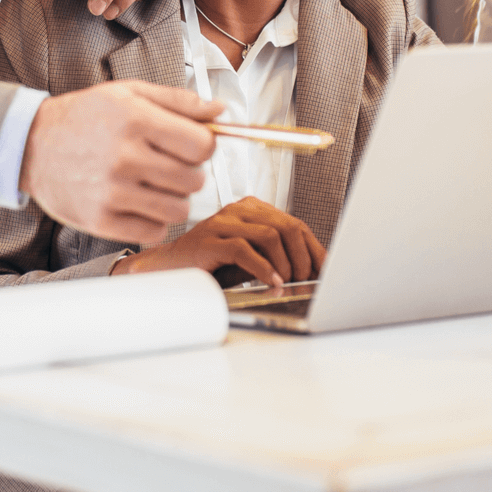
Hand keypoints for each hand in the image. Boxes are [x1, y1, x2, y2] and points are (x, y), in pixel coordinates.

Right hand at [20, 81, 219, 244]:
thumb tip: (220, 111)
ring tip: (154, 184)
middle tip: (168, 164)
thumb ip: (178, 101)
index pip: (202, 145)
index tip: (192, 145)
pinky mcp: (101, 220)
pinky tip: (139, 202)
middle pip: (194, 180)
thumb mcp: (129, 94)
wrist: (31, 145)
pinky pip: (154, 232)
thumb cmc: (82, 117)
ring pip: (179, 209)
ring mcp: (112, 192)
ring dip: (174, 198)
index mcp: (135, 120)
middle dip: (189, 172)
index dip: (204, 145)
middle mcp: (125, 157)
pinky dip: (154, 220)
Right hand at [113, 196, 325, 286]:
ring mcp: (222, 223)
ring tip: (289, 281)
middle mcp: (238, 210)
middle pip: (286, 226)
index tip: (324, 269)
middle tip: (307, 279)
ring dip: (286, 263)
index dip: (313, 248)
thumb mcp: (248, 258)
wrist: (167, 270)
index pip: (294, 223)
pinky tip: (272, 282)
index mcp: (251, 209)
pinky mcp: (209, 240)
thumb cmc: (209, 265)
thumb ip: (274, 255)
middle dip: (303, 256)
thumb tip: (310, 269)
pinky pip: (245, 250)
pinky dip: (264, 269)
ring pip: (270, 235)